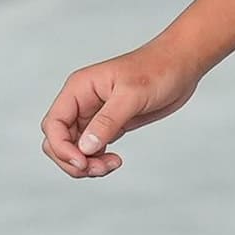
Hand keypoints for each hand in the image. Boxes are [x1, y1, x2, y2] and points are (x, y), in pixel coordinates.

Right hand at [40, 46, 201, 177]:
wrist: (180, 65)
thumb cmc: (157, 70)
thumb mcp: (131, 96)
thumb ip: (107, 121)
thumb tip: (85, 148)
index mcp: (79, 89)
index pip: (54, 124)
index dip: (61, 148)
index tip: (83, 162)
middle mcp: (82, 102)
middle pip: (59, 140)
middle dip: (73, 160)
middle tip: (100, 168)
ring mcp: (95, 115)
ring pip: (75, 147)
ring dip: (87, 163)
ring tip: (113, 165)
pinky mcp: (110, 124)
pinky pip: (92, 148)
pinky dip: (98, 160)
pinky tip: (115, 161)